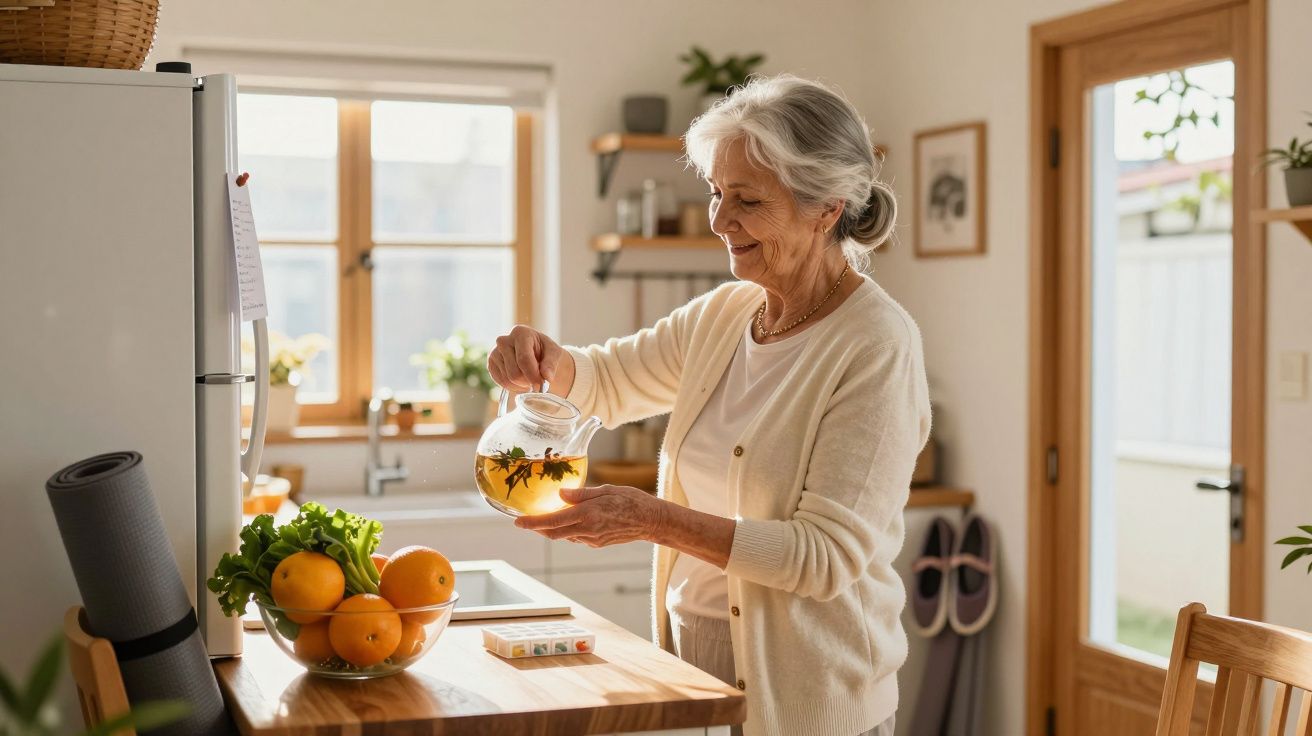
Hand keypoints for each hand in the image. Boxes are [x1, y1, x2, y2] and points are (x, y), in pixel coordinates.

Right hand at [488, 325, 570, 391]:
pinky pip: (501, 383)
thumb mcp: (554, 353)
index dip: (533, 375)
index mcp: (520, 333)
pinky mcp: (491, 364)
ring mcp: (494, 352)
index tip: (541, 384)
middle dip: (528, 381)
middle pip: (514, 372)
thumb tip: (547, 377)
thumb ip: (551, 364)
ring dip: (522, 385)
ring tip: (530, 378)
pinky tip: (521, 381)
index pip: (524, 359)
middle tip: (537, 380)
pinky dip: (513, 386)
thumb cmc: (545, 351)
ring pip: (508, 379)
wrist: (535, 353)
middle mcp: (504, 340)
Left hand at [514, 485, 665, 547]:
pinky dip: (568, 530)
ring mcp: (592, 540)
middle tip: (525, 521)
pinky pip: (576, 538)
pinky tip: (569, 520)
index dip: (532, 523)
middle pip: (554, 534)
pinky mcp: (597, 543)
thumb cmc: (631, 500)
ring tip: (545, 517)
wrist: (651, 521)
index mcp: (587, 515)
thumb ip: (581, 494)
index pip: (553, 522)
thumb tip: (560, 495)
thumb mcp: (605, 490)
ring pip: (564, 536)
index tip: (518, 521)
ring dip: (552, 529)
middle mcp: (587, 530)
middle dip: (537, 528)